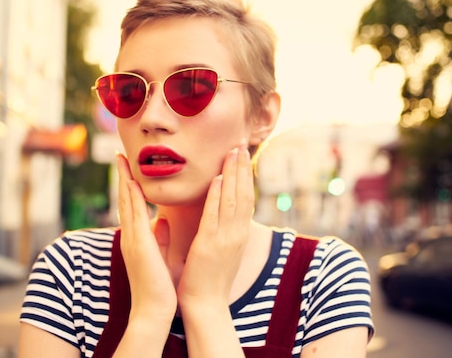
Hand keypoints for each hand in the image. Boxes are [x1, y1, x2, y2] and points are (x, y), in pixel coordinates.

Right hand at [116, 153, 176, 324]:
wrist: (154, 310)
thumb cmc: (158, 285)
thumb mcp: (158, 254)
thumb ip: (159, 235)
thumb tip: (162, 218)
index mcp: (136, 238)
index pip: (131, 205)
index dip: (129, 184)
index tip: (128, 166)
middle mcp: (130, 235)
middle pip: (124, 199)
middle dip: (122, 176)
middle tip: (119, 154)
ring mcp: (131, 239)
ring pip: (126, 202)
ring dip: (124, 180)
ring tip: (121, 159)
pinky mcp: (138, 245)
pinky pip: (135, 215)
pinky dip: (133, 197)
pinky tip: (133, 182)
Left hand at [177, 140, 253, 310]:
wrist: (205, 307)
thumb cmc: (208, 280)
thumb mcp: (219, 251)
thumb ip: (219, 230)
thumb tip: (216, 214)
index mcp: (238, 234)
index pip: (245, 199)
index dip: (245, 176)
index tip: (242, 156)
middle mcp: (237, 233)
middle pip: (244, 193)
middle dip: (243, 168)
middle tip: (241, 144)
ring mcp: (226, 239)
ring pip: (233, 199)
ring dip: (233, 174)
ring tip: (233, 151)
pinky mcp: (210, 245)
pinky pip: (216, 215)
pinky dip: (218, 195)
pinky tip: (218, 178)